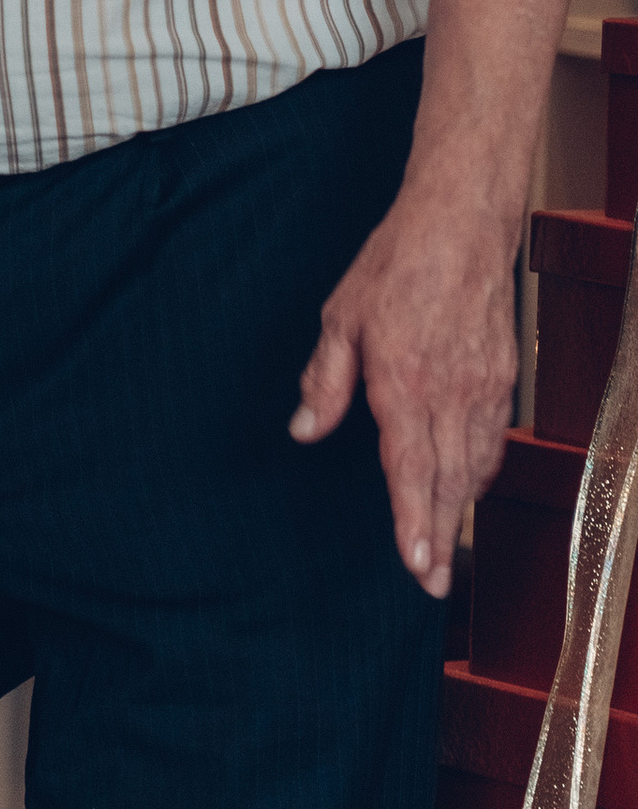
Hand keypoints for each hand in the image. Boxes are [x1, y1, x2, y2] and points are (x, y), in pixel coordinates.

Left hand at [291, 182, 519, 600]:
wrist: (461, 224)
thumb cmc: (396, 265)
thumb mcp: (340, 316)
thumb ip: (325, 379)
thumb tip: (305, 429)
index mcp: (404, 381)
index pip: (410, 467)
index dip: (413, 520)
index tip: (417, 564)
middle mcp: (450, 393)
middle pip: (448, 480)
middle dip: (440, 535)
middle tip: (434, 584)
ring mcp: (483, 387)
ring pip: (475, 464)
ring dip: (460, 509)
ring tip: (446, 550)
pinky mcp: (502, 377)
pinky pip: (493, 438)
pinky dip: (481, 470)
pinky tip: (466, 486)